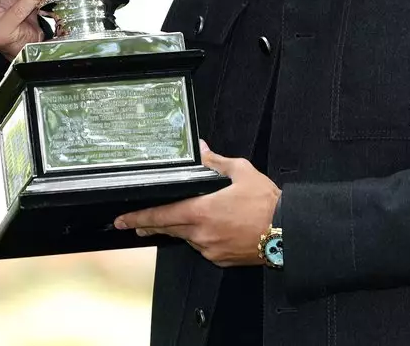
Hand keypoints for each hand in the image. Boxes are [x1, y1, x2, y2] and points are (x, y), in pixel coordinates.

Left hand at [113, 142, 279, 267]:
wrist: (287, 232)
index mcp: (202, 211)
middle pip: (168, 229)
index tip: (122, 219)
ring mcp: (210, 249)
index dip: (139, 217)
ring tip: (187, 218)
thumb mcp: (241, 172)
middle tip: (136, 223)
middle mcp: (201, 233)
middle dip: (150, 225)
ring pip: (187, 238)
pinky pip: (203, 247)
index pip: (162, 215)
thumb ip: (216, 162)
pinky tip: (213, 228)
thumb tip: (202, 150)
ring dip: (182, 228)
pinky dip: (201, 238)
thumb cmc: (266, 203)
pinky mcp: (220, 259)